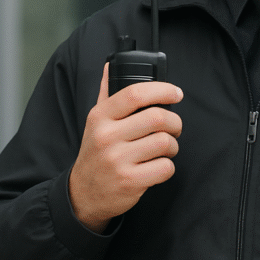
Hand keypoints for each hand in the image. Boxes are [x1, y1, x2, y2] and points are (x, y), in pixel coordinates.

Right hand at [69, 63, 183, 232]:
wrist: (83, 194)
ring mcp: (118, 160)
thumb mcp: (95, 122)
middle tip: (174, 128)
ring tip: (166, 148)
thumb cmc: (96, 154)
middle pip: (157, 118)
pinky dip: (168, 166)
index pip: (135, 93)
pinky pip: (164, 167)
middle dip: (175, 123)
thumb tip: (110, 65)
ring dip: (173, 145)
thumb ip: (106, 93)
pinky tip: (158, 165)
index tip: (176, 93)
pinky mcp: (130, 182)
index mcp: (100, 117)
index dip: (162, 90)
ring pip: (164, 143)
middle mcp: (107, 137)